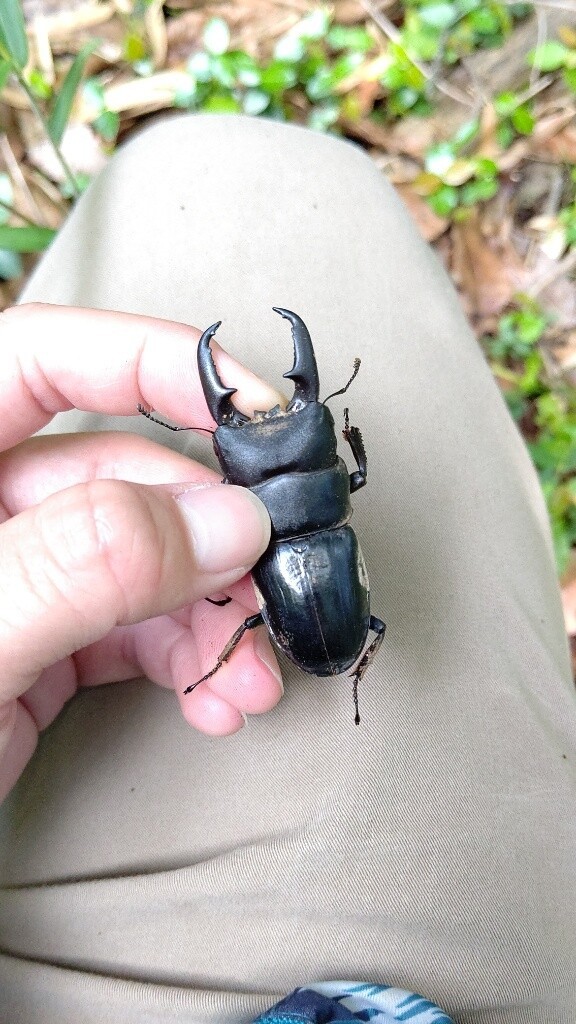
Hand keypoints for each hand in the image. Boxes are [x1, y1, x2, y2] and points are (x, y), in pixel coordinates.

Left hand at [0, 303, 283, 801]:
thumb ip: (78, 566)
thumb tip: (219, 520)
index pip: (44, 358)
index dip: (150, 361)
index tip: (251, 408)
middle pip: (122, 473)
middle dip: (209, 537)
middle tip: (268, 584)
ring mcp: (15, 575)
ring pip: (142, 557)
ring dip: (213, 615)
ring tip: (251, 676)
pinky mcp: (40, 641)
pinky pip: (133, 626)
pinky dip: (186, 658)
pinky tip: (217, 696)